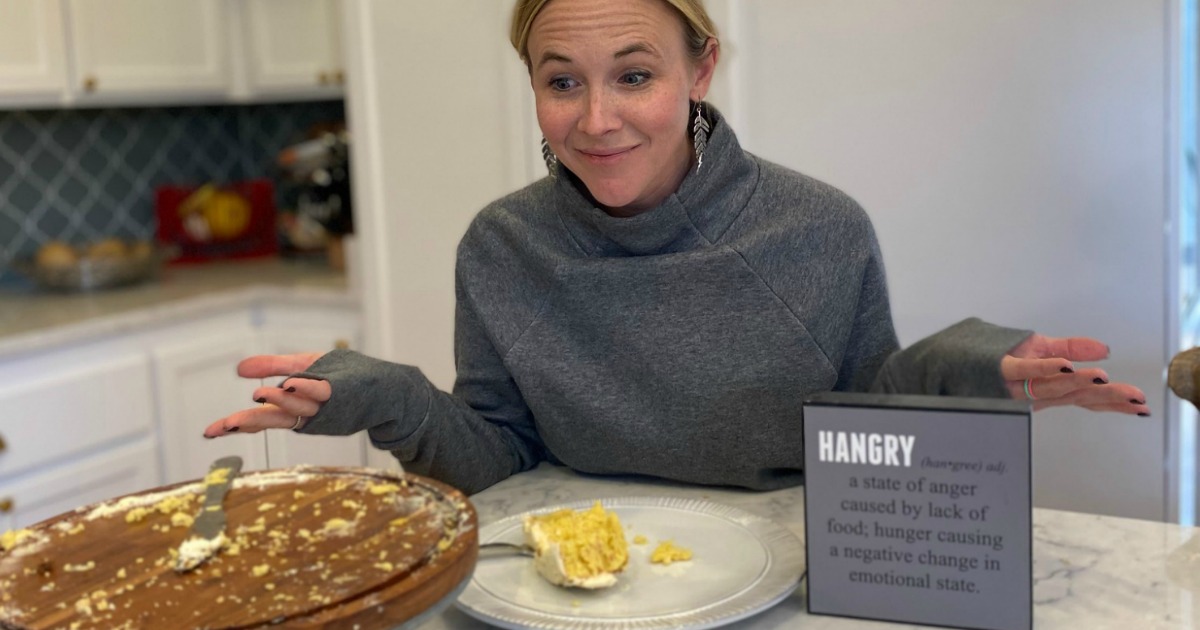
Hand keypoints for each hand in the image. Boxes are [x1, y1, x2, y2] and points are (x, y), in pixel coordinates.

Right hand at [202, 353, 331, 437]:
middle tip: (227, 424)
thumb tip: (239, 369)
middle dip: (250, 421)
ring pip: (296, 405)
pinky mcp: (339, 393)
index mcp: (291, 407)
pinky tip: (294, 382)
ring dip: (279, 399)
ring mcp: (323, 406)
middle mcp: (304, 412)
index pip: (258, 418)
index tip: (209, 432)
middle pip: (273, 419)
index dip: (234, 425)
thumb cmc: (340, 378)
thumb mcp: (301, 367)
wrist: (383, 387)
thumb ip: (272, 367)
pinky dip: (308, 387)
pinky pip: (321, 390)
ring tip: (259, 393)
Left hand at [1000, 334, 1148, 415]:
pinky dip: (1044, 369)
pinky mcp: (1001, 370)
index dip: (1114, 403)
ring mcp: (1020, 384)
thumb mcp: (1042, 349)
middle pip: (1076, 397)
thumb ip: (1073, 349)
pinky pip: (1023, 371)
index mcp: (1051, 389)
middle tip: (1135, 399)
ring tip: (1103, 379)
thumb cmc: (1000, 357)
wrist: (955, 357)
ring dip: (1079, 382)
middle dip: (1107, 398)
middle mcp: (1038, 392)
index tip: (1142, 407)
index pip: (1088, 399)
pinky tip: (1063, 366)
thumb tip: (1106, 349)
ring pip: (1054, 387)